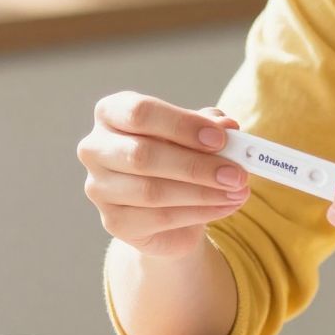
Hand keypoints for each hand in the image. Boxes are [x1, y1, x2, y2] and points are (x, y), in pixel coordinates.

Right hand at [79, 92, 247, 258]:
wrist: (169, 206)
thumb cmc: (180, 155)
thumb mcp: (197, 134)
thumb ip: (210, 126)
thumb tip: (228, 126)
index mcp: (112, 113)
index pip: (140, 112)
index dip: (181, 125)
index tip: (221, 138)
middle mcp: (95, 148)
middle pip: (142, 155)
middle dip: (197, 165)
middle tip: (237, 173)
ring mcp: (99, 187)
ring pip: (152, 191)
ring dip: (203, 192)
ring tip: (238, 190)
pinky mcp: (113, 222)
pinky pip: (159, 218)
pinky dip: (199, 213)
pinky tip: (226, 206)